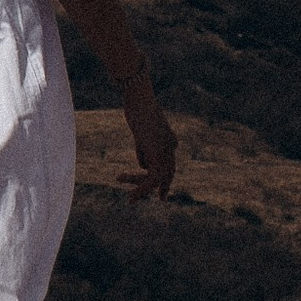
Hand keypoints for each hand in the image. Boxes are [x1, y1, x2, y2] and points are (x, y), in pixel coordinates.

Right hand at [120, 80, 176, 202]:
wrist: (139, 99)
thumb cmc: (137, 108)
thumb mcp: (141, 130)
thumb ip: (145, 148)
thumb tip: (143, 166)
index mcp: (169, 139)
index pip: (168, 163)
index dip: (166, 179)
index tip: (163, 194)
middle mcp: (170, 147)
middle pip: (167, 172)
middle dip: (164, 186)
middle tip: (162, 200)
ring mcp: (166, 151)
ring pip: (159, 178)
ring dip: (142, 189)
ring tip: (130, 200)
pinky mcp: (157, 154)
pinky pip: (151, 178)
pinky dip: (141, 189)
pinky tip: (131, 197)